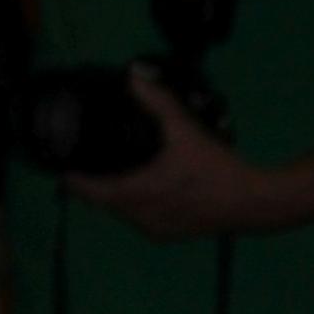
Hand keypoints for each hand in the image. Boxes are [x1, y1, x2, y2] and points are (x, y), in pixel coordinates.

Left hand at [66, 69, 276, 238]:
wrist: (252, 203)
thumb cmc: (216, 170)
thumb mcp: (185, 130)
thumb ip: (158, 102)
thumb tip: (134, 78)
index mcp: (138, 194)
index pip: (92, 192)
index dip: (74, 181)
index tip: (61, 168)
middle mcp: (141, 218)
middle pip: (105, 203)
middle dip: (95, 185)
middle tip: (88, 163)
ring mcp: (155, 230)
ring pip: (123, 213)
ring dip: (115, 197)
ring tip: (112, 174)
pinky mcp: (169, 235)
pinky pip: (140, 220)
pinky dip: (134, 207)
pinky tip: (140, 191)